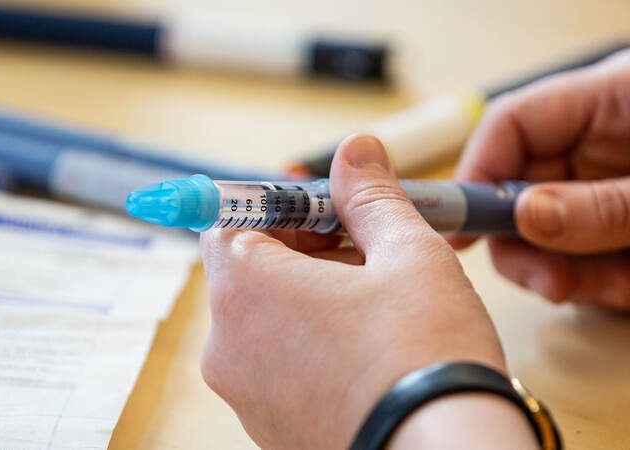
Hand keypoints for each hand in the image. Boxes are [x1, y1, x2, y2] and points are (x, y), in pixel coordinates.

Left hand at [199, 135, 510, 448]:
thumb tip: (355, 149)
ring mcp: (244, 394)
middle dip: (305, 248)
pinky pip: (278, 363)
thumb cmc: (426, 350)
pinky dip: (311, 341)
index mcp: (245, 290)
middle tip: (367, 248)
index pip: (230, 220)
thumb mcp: (406, 252)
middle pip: (250, 269)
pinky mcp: (269, 427)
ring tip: (378, 301)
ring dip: (312, 294)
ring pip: (266, 317)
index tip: (328, 209)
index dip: (279, 205)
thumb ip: (370, 195)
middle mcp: (227, 346)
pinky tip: (367, 348)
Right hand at [453, 50, 629, 308]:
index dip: (476, 176)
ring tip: (612, 289)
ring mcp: (607, 186)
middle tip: (548, 282)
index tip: (461, 230)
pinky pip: (587, 257)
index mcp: (604, 102)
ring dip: (571, 273)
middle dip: (526, 245)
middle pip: (520, 190)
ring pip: (550, 235)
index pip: (510, 126)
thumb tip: (527, 218)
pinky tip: (628, 287)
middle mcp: (596, 145)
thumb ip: (602, 203)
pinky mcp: (620, 223)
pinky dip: (602, 282)